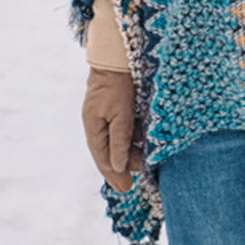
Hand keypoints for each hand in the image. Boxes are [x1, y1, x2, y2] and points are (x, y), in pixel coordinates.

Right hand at [82, 66, 142, 192]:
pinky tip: (150, 140)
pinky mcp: (121, 106)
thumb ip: (119, 140)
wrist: (119, 56)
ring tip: (150, 161)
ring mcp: (110, 115)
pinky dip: (138, 135)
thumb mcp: (120, 114)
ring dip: (135, 150)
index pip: (103, 158)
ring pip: (123, 139)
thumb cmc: (118, 84)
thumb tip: (116, 167)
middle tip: (144, 176)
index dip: (114, 175)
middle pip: (113, 151)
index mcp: (94, 128)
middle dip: (127, 164)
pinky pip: (129, 126)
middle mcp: (100, 124)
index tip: (126, 189)